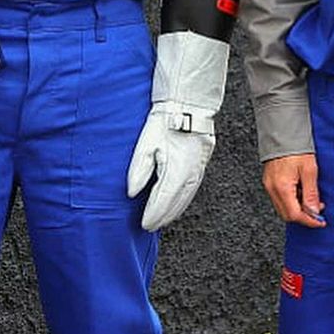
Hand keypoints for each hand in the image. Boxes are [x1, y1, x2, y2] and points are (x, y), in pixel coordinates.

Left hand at [126, 107, 215, 231]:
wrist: (188, 106)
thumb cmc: (165, 123)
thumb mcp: (145, 144)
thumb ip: (138, 171)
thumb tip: (132, 193)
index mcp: (176, 171)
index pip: (162, 201)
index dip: (153, 215)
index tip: (144, 225)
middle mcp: (190, 175)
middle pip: (175, 204)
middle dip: (162, 217)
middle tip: (150, 227)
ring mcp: (198, 172)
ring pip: (185, 199)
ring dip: (173, 212)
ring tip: (161, 220)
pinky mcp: (201, 166)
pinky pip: (191, 191)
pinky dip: (182, 201)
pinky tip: (176, 204)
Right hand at [262, 154, 326, 227]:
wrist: (282, 132)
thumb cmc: (295, 148)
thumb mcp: (309, 170)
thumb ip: (311, 194)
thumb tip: (314, 211)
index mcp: (282, 188)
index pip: (294, 215)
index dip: (309, 221)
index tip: (320, 221)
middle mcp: (272, 189)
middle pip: (287, 215)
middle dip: (303, 216)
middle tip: (317, 210)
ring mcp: (269, 185)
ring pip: (283, 207)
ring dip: (298, 208)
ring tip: (311, 199)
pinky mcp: (269, 180)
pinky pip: (280, 198)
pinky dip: (291, 200)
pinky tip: (300, 192)